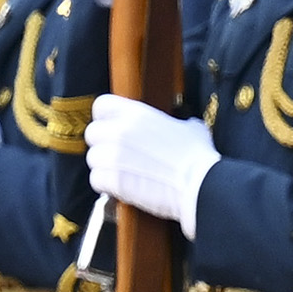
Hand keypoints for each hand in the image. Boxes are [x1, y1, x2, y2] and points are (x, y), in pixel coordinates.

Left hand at [83, 92, 220, 229]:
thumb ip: (172, 122)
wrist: (200, 186)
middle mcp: (120, 132)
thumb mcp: (189, 127)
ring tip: (125, 173)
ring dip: (105, 167)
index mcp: (136, 114)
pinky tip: (124, 187)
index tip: (112, 126)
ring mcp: (112, 156)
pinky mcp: (111, 180)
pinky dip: (106, 185)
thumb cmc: (198, 157)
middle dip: (103, 144)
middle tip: (119, 155)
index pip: (101, 105)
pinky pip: (96, 180)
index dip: (105, 117)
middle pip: (92, 133)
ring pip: (93, 159)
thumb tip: (176, 125)